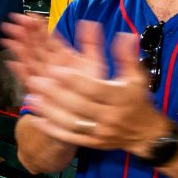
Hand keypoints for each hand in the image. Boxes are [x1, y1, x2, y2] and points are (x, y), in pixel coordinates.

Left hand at [1, 17, 163, 154]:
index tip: (55, 68)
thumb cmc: (138, 99)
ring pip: (70, 122)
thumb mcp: (136, 76)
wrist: (146, 133)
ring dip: (49, 110)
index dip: (73, 79)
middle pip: (77, 104)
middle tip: (35, 79)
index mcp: (119, 97)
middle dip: (55, 92)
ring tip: (31, 97)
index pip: (92, 88)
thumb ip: (127, 56)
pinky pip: (69, 137)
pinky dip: (52, 128)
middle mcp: (109, 116)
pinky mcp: (92, 143)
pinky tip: (37, 119)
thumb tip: (123, 34)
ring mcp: (99, 132)